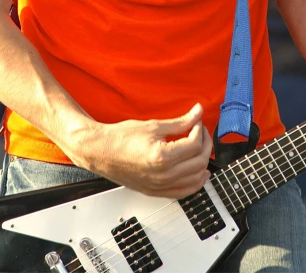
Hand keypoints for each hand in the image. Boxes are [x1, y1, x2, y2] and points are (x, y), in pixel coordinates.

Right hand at [67, 103, 212, 198]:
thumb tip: (197, 113)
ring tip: (201, 148)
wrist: (100, 152)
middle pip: (199, 162)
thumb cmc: (121, 138)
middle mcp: (163, 175)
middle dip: (204, 144)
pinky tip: (199, 173)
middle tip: (200, 131)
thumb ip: (180, 122)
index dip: (199, 129)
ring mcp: (159, 186)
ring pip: (195, 180)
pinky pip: (183, 193)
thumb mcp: (153, 125)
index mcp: (162, 157)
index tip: (196, 121)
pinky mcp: (155, 192)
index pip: (194, 144)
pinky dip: (195, 183)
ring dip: (203, 163)